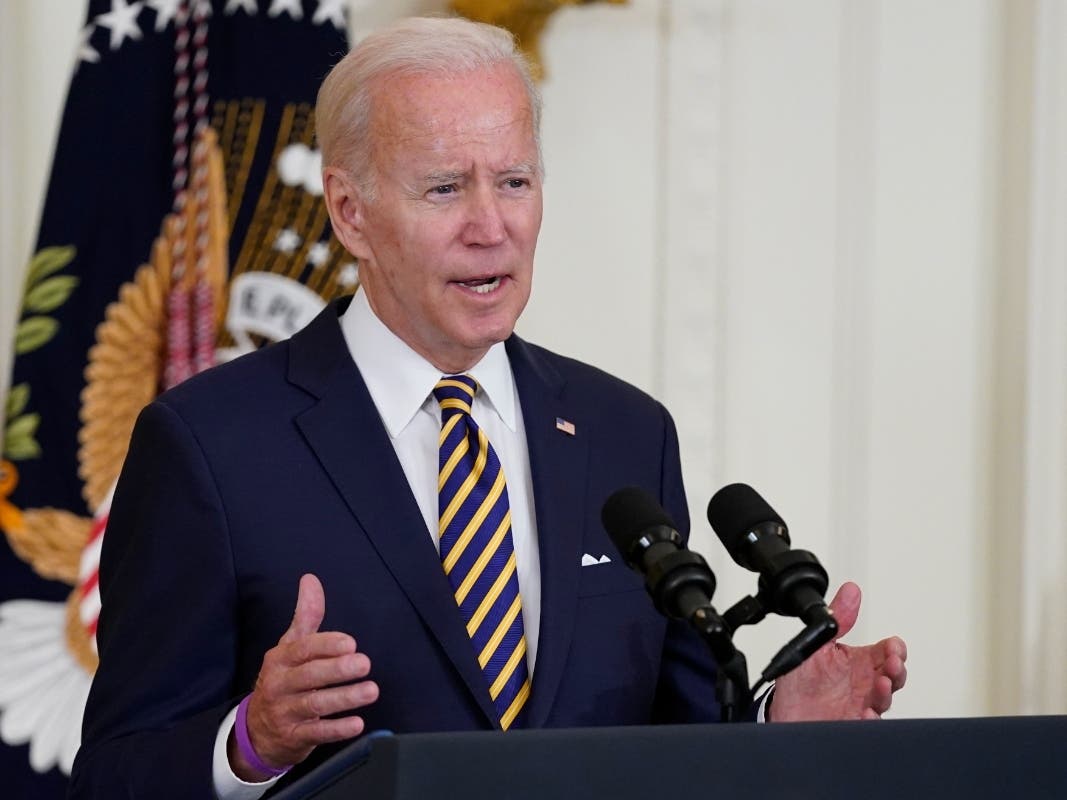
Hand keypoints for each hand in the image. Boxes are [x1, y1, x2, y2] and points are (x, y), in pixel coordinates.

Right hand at [228, 574, 378, 780]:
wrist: (257, 730)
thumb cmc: (283, 679)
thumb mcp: (290, 647)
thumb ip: (306, 615)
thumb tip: (310, 579)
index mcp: (280, 659)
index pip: (303, 649)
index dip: (326, 645)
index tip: (350, 643)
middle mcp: (280, 684)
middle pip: (309, 676)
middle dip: (338, 670)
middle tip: (365, 663)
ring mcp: (285, 712)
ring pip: (314, 705)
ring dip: (344, 698)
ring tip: (371, 691)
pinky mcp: (293, 737)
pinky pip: (316, 734)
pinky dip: (337, 730)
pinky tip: (357, 724)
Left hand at [767, 581, 906, 721]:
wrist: (783, 709)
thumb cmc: (802, 679)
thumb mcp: (817, 643)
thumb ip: (837, 618)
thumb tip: (851, 590)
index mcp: (858, 661)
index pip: (887, 651)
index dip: (895, 648)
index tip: (893, 647)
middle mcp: (863, 682)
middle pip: (894, 675)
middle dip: (897, 669)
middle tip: (892, 664)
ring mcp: (860, 703)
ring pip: (885, 698)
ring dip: (887, 692)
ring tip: (881, 685)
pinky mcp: (851, 722)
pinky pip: (868, 724)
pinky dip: (870, 720)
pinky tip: (865, 713)